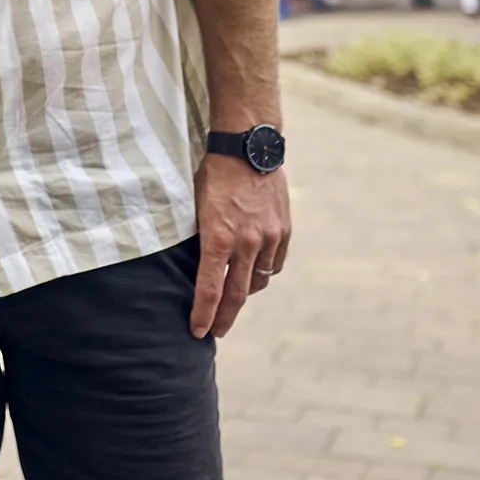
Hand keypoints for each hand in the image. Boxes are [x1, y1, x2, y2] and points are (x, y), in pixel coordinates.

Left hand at [189, 150, 290, 338]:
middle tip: (216, 332)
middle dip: (224, 317)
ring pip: (258, 281)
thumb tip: (200, 267)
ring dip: (244, 293)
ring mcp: (268, 238)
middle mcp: (246, 243)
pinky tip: (254, 274)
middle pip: (236, 294)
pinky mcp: (283, 231)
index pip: (210, 290)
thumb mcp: (196, 207)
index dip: (203, 315)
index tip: (198, 331)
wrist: (249, 147)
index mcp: (218, 238)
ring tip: (233, 299)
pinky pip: (274, 264)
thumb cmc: (215, 175)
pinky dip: (263, 273)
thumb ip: (202, 239)